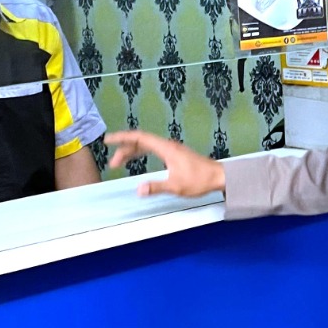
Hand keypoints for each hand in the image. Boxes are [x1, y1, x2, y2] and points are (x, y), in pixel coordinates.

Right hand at [103, 130, 225, 197]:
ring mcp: (172, 149)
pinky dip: (142, 153)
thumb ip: (156, 187)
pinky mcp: (175, 154)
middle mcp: (168, 145)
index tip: (108, 140)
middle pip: (141, 141)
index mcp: (166, 149)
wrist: (219, 177)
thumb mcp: (176, 187)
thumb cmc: (199, 180)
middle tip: (113, 163)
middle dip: (124, 149)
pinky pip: (153, 149)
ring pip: (147, 145)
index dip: (122, 137)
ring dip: (132, 152)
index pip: (140, 138)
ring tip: (119, 162)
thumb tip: (138, 190)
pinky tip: (137, 160)